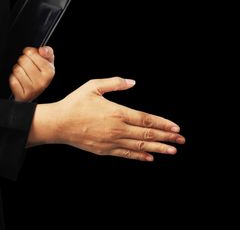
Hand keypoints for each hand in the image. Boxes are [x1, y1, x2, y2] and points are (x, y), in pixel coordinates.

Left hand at [9, 46, 54, 101]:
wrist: (33, 93)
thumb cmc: (40, 75)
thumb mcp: (47, 62)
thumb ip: (47, 52)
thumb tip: (42, 50)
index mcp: (49, 71)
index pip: (30, 52)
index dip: (29, 53)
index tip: (32, 58)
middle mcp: (42, 81)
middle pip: (22, 60)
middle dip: (22, 62)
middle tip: (27, 67)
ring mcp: (32, 90)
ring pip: (17, 69)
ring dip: (17, 70)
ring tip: (23, 74)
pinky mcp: (22, 96)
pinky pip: (13, 79)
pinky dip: (13, 79)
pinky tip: (20, 81)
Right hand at [28, 77, 184, 160]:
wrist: (58, 124)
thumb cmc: (75, 103)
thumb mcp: (93, 86)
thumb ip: (114, 83)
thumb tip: (132, 82)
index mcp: (117, 112)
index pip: (146, 120)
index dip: (163, 124)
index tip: (176, 127)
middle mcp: (117, 129)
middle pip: (147, 134)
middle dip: (166, 137)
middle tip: (181, 140)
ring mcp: (111, 141)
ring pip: (140, 146)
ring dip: (158, 148)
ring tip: (172, 150)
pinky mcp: (104, 150)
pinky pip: (126, 154)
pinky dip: (139, 156)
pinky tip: (150, 157)